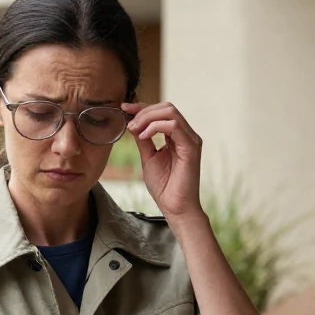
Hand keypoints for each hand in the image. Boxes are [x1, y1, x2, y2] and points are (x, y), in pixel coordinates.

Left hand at [122, 102, 204, 220]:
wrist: (174, 207)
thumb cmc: (164, 186)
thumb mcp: (148, 157)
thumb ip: (144, 140)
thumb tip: (133, 123)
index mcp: (178, 136)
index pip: (162, 112)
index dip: (142, 107)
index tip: (124, 108)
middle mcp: (186, 135)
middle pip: (167, 107)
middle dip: (144, 111)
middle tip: (129, 123)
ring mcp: (190, 140)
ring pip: (170, 112)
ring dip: (147, 118)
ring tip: (134, 130)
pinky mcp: (191, 148)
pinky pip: (174, 126)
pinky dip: (155, 127)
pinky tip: (143, 136)